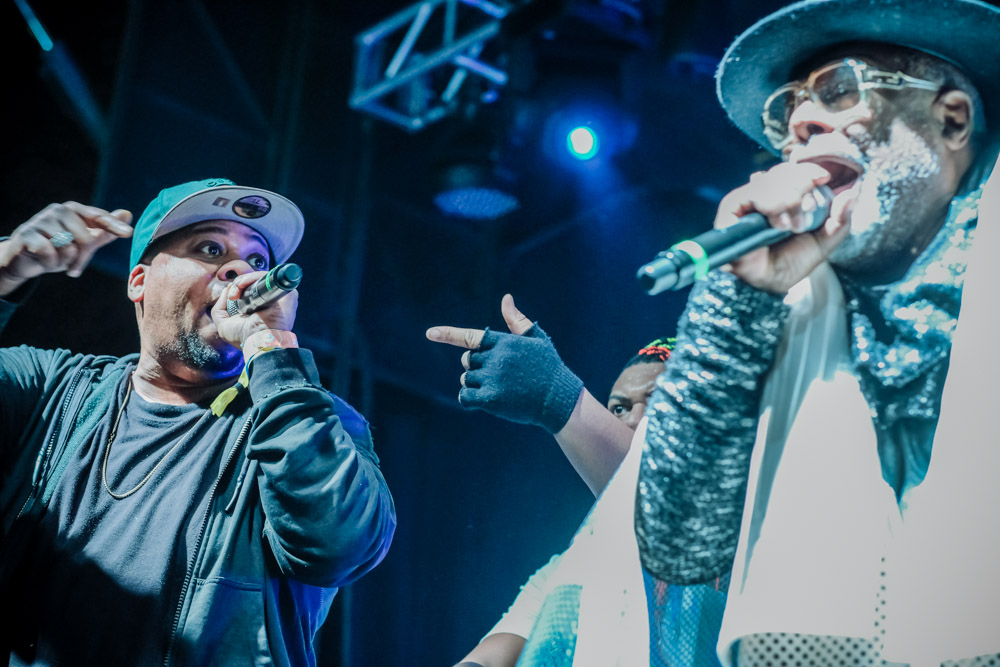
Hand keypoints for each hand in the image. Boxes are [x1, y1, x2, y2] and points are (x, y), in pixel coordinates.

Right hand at [0, 202, 132, 296]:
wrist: (24, 258)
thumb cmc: (58, 249)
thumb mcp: (83, 243)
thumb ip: (105, 231)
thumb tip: (127, 214)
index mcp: (75, 210)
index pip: (99, 217)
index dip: (113, 226)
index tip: (129, 234)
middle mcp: (59, 210)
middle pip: (86, 239)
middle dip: (84, 258)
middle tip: (75, 268)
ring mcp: (41, 220)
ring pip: (68, 247)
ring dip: (65, 261)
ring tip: (58, 261)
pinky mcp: (27, 233)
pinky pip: (50, 252)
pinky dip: (51, 262)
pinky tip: (45, 261)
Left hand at [211, 270, 297, 347]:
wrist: (258, 340)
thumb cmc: (244, 337)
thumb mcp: (223, 325)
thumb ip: (220, 307)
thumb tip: (227, 289)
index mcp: (259, 307)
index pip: (249, 289)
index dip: (239, 288)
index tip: (231, 296)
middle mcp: (270, 300)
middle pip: (253, 282)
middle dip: (239, 284)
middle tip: (233, 296)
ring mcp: (278, 296)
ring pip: (260, 277)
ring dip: (243, 281)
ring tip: (236, 293)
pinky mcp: (285, 292)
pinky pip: (268, 277)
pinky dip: (253, 277)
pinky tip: (244, 286)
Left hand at [426, 294, 582, 432]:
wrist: (559, 398)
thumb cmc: (549, 367)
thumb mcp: (537, 339)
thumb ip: (517, 321)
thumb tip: (506, 298)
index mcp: (504, 342)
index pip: (471, 337)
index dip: (448, 334)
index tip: (430, 333)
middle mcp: (496, 358)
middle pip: (468, 361)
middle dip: (476, 367)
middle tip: (496, 375)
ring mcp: (493, 378)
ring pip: (467, 379)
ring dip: (476, 385)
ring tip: (499, 388)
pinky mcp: (492, 398)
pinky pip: (466, 397)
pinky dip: (469, 399)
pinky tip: (481, 401)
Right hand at [716, 161, 855, 292]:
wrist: (771, 284)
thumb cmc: (792, 262)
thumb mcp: (823, 241)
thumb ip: (840, 219)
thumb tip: (852, 193)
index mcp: (783, 196)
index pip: (793, 171)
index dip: (808, 171)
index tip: (823, 178)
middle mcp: (762, 195)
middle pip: (781, 171)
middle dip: (800, 186)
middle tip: (808, 210)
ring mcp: (744, 201)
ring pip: (767, 181)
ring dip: (787, 199)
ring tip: (792, 226)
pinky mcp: (730, 210)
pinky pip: (750, 194)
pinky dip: (770, 205)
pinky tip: (778, 224)